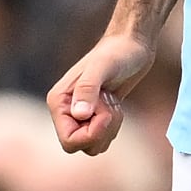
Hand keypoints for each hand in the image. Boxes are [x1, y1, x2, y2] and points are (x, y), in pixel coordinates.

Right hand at [48, 29, 156, 156]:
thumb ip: (87, 89)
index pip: (68, 141)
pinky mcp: (96, 115)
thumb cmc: (117, 52)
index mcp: (59, 102)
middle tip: (110, 108)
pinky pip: (102, 136)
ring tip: (113, 104)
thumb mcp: (102, 67)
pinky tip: (116, 105)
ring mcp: (80, 114)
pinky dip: (114, 126)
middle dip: (101, 132)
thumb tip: (79, 114)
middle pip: (80, 145)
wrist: (131, 45)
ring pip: (93, 144)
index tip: (107, 116)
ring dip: (109, 129)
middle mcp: (66, 110)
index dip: (90, 136)